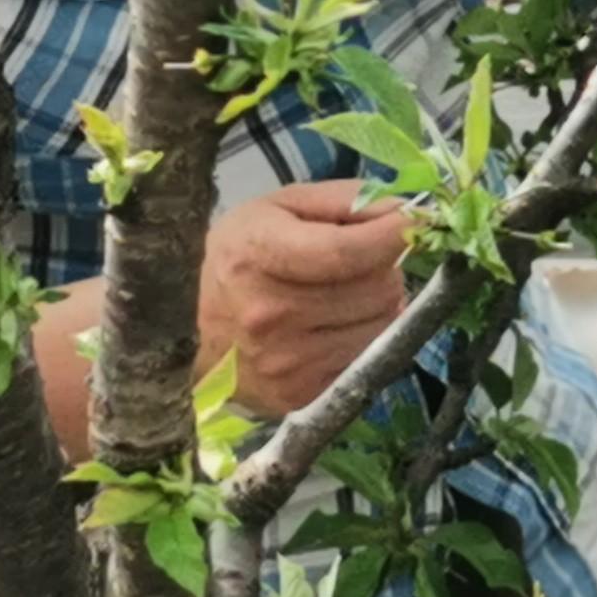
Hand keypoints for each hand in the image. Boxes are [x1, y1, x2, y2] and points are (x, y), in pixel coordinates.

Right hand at [199, 179, 409, 415]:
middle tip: (363, 260)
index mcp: (258, 258)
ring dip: (380, 304)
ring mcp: (286, 364)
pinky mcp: (300, 397)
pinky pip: (369, 359)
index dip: (394, 233)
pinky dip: (367, 337)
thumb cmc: (237, 256)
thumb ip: (346, 200)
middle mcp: (270, 316)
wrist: (182, 329)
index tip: (414, 219)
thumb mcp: (280, 208)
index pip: (349, 252)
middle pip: (377, 289)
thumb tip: (407, 210)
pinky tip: (337, 325)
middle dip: (385, 267)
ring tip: (347, 293)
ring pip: (383, 325)